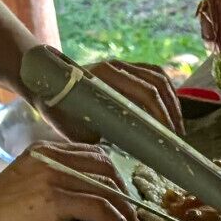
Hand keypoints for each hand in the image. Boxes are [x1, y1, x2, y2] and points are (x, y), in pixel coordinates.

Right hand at [0, 142, 139, 220]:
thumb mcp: (29, 186)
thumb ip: (55, 184)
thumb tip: (85, 202)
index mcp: (45, 150)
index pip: (92, 154)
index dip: (114, 175)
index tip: (123, 196)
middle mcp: (51, 157)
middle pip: (105, 166)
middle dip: (124, 191)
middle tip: (132, 213)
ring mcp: (53, 176)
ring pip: (105, 188)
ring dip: (125, 211)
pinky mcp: (55, 199)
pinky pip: (98, 207)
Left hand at [47, 58, 183, 140]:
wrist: (44, 87)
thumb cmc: (60, 112)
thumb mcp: (79, 131)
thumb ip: (102, 139)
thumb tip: (128, 156)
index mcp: (104, 79)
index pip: (145, 93)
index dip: (161, 116)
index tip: (168, 137)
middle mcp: (115, 66)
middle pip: (156, 84)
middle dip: (171, 112)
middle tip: (176, 137)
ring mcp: (121, 64)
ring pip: (159, 77)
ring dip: (172, 101)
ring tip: (176, 125)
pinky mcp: (124, 66)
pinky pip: (153, 74)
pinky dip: (165, 91)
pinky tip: (169, 110)